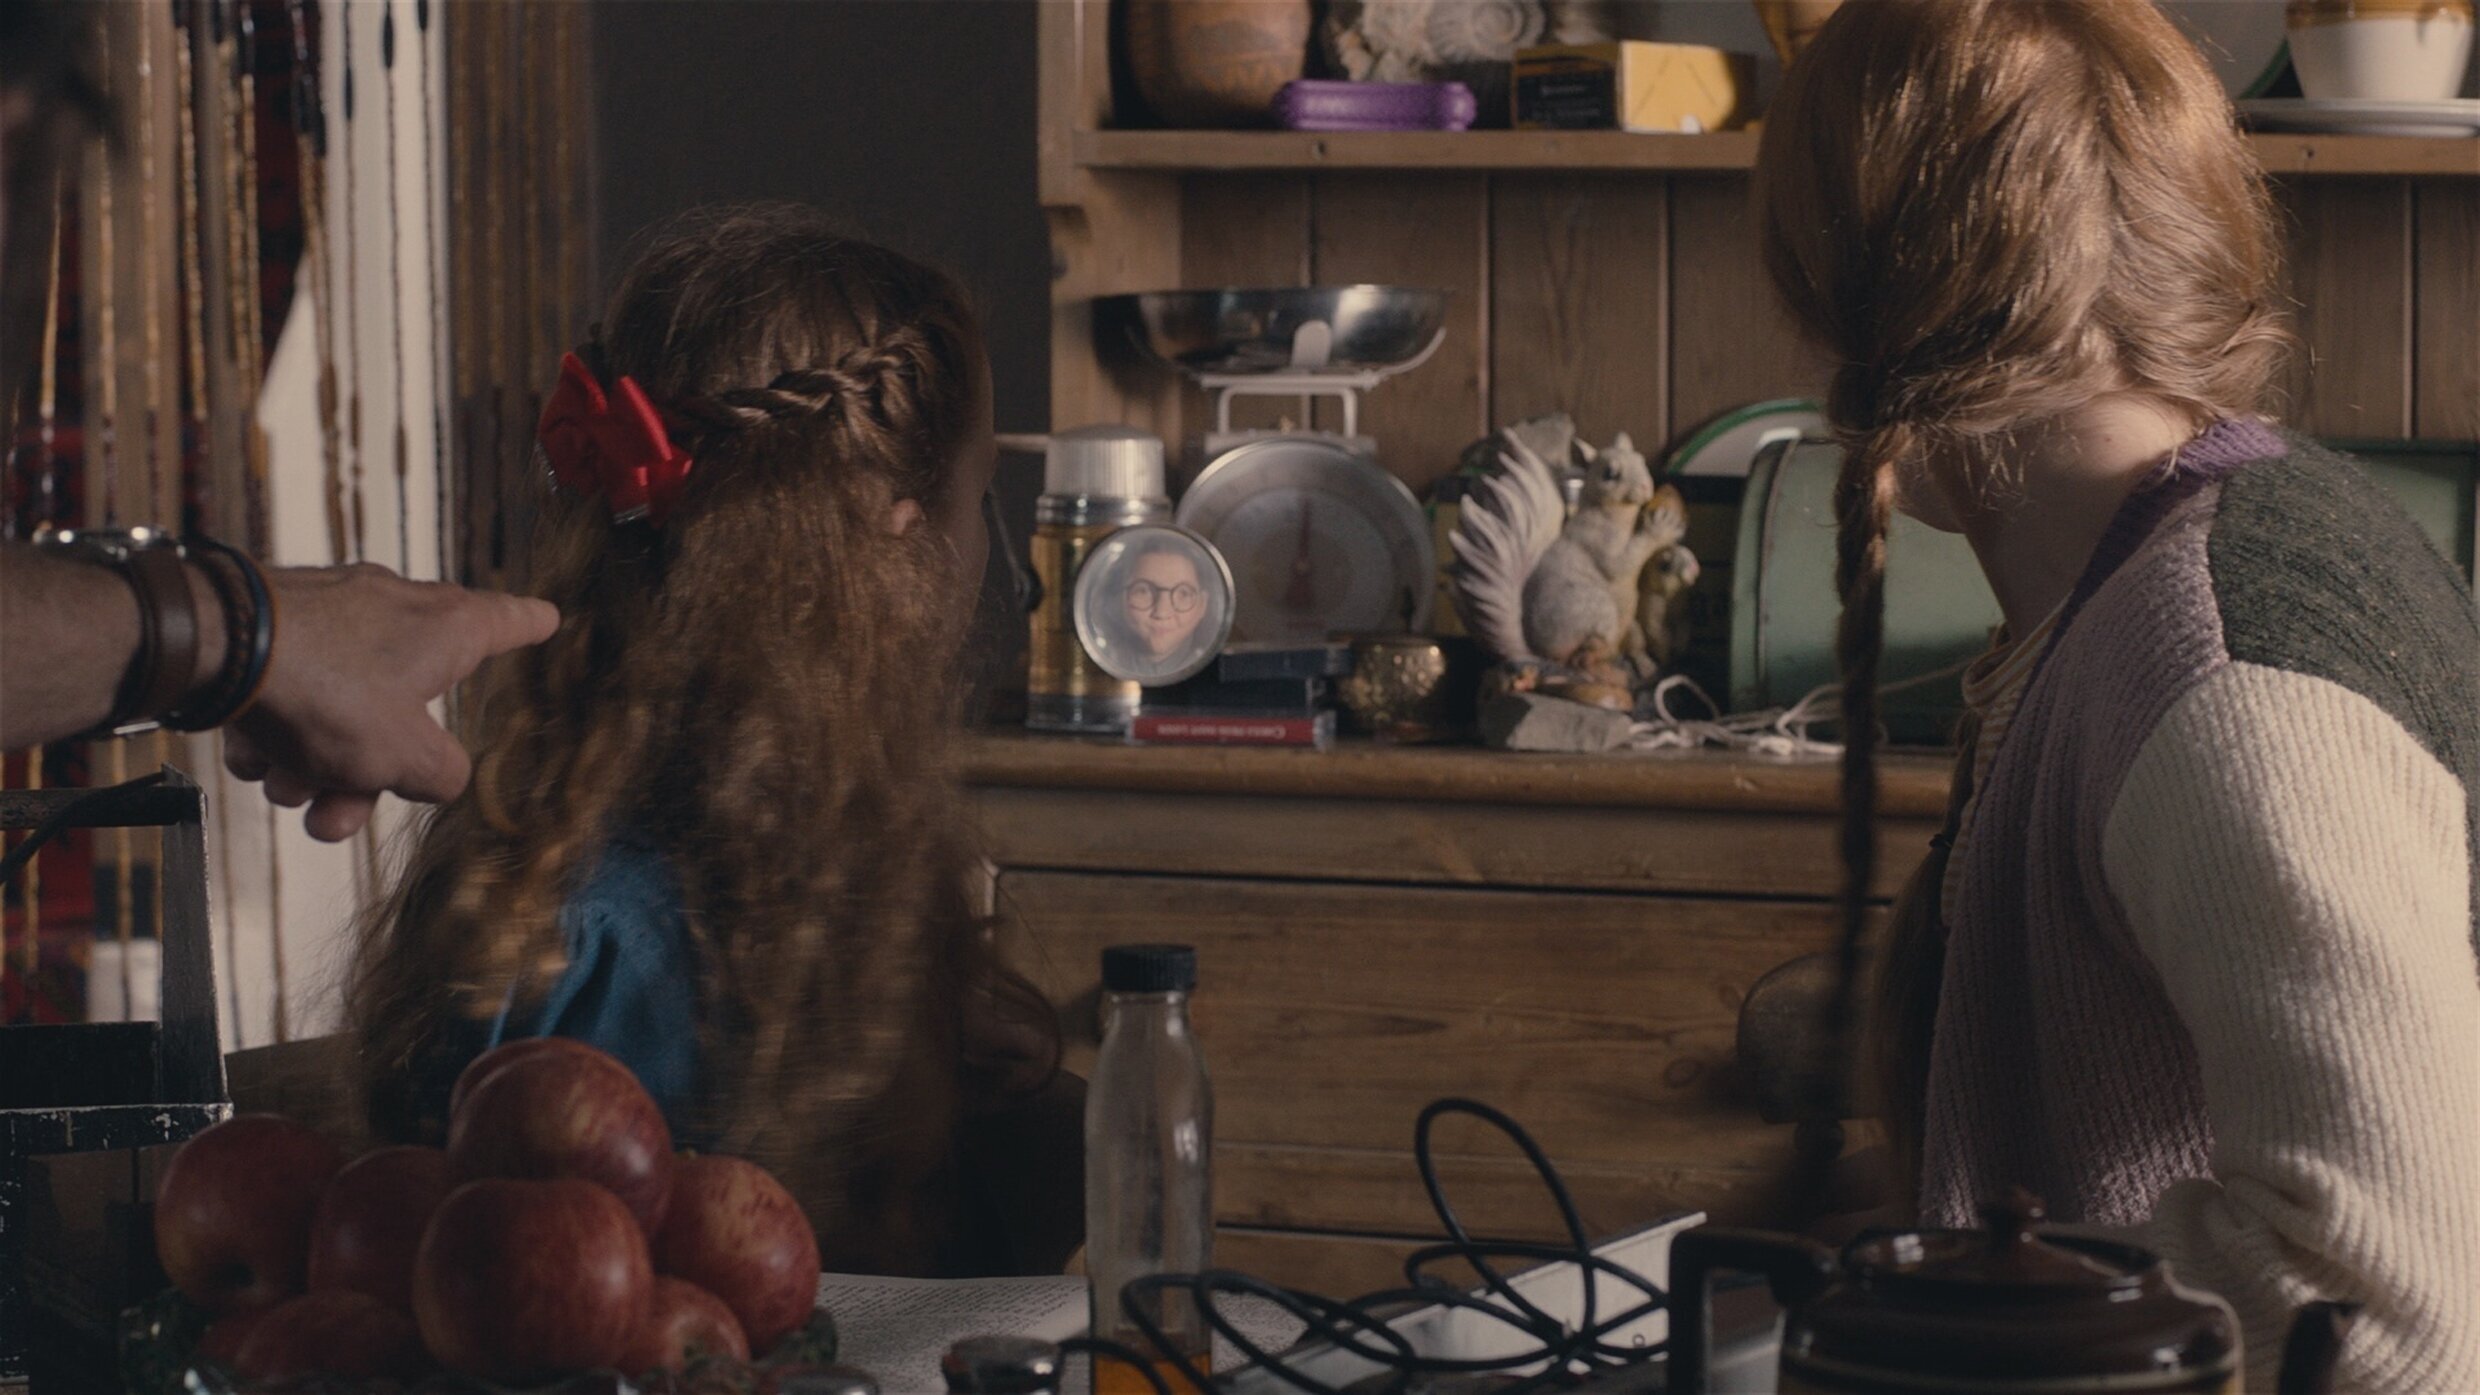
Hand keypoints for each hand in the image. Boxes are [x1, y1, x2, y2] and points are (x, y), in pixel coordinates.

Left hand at [222, 563, 557, 841]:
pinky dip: (277, 726)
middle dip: (371, 769)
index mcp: (446, 627)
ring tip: (286, 790)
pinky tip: (252, 755)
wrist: (211, 646)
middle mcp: (394, 609)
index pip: (509, 620)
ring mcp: (332, 611)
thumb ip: (440, 774)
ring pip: (344, 701)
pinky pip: (294, 684)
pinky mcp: (275, 621)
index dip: (531, 626)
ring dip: (317, 759)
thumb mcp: (403, 755)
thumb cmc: (324, 691)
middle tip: (339, 816)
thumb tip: (439, 775)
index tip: (547, 619)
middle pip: (409, 697)